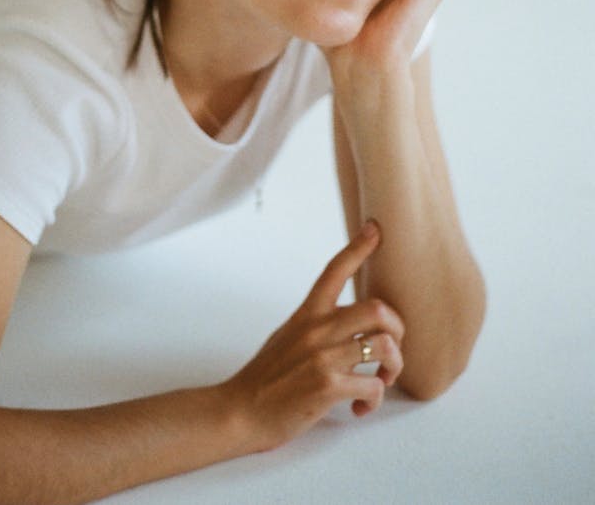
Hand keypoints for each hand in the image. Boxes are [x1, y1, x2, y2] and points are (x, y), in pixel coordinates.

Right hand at [220, 223, 403, 451]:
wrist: (240, 410)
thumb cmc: (263, 378)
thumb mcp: (286, 336)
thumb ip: (314, 326)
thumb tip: (342, 325)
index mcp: (306, 314)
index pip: (334, 270)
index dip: (358, 247)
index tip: (375, 229)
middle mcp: (317, 329)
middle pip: (377, 309)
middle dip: (397, 330)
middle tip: (391, 351)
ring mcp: (323, 357)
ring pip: (384, 346)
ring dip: (393, 368)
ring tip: (381, 382)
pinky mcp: (328, 386)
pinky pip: (373, 386)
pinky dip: (374, 400)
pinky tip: (360, 408)